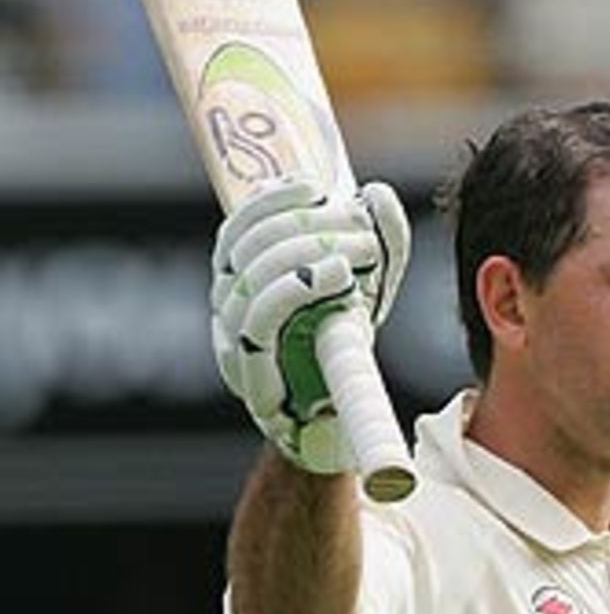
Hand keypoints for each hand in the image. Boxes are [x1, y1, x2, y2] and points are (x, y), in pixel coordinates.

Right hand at [211, 177, 410, 471]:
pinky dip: (296, 290)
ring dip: (304, 255)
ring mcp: (234, 347)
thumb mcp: (368, 285)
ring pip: (249, 283)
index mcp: (243, 282)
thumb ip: (378, 241)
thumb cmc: (343, 347)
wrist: (340, 424)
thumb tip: (377, 196)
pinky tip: (336, 276)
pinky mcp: (251, 378)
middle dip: (304, 227)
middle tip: (359, 225)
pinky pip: (258, 325)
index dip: (269, 202)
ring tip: (358, 252)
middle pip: (246, 252)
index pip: (237, 231)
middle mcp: (227, 312)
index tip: (313, 188)